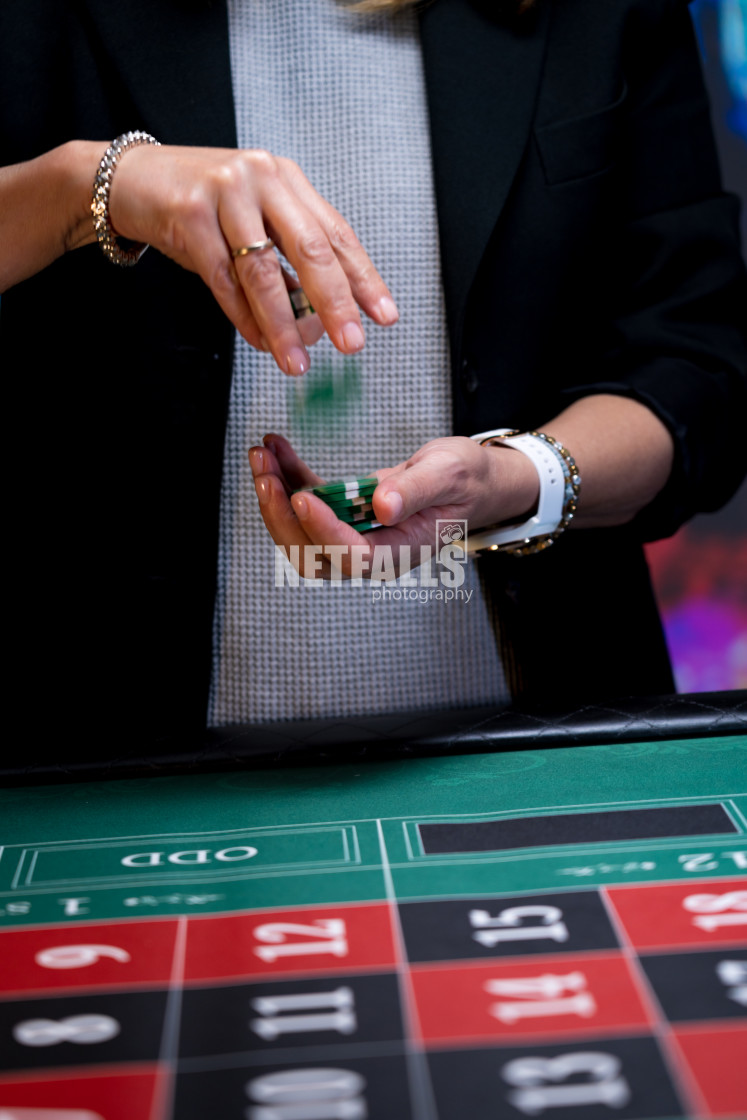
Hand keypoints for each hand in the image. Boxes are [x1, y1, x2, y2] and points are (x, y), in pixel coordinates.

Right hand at [108, 145, 398, 374]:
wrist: (130, 180)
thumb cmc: (199, 208)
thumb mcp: (252, 223)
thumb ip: (286, 262)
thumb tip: (320, 321)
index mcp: (287, 180)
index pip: (337, 234)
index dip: (363, 278)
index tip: (384, 316)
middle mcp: (263, 178)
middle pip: (311, 249)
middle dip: (336, 303)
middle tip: (352, 343)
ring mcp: (225, 192)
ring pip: (264, 271)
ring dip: (283, 324)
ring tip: (297, 362)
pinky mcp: (188, 213)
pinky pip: (223, 278)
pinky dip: (243, 316)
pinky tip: (260, 342)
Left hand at [249, 433, 538, 577]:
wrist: (468, 481)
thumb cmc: (465, 480)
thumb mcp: (449, 474)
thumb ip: (417, 490)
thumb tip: (382, 507)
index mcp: (397, 553)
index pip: (350, 556)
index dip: (322, 531)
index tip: (301, 496)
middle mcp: (368, 553)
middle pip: (310, 553)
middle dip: (280, 515)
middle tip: (264, 472)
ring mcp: (351, 536)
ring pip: (297, 532)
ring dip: (274, 495)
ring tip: (261, 454)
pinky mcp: (341, 516)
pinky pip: (304, 504)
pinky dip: (286, 477)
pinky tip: (276, 447)